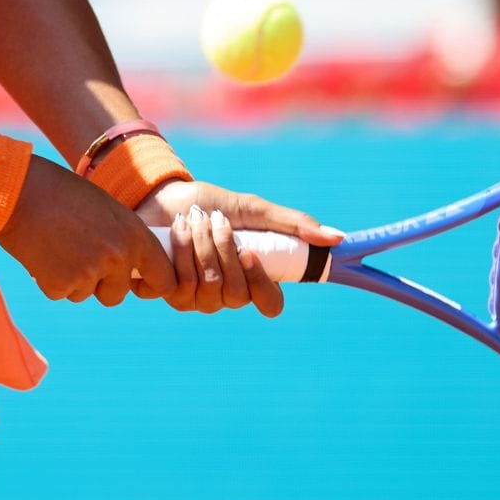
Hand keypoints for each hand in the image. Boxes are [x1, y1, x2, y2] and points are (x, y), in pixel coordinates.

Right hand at [0, 159, 176, 306]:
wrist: (20, 191)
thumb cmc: (62, 194)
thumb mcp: (107, 210)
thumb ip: (124, 238)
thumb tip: (133, 267)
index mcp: (135, 236)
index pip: (163, 279)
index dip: (151, 286)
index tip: (138, 286)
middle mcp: (117, 257)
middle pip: (117, 294)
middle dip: (100, 284)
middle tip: (78, 256)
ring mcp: (89, 273)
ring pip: (85, 294)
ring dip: (72, 280)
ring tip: (58, 245)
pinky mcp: (59, 285)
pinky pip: (60, 292)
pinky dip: (50, 278)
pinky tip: (43, 252)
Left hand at [135, 179, 342, 317]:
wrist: (162, 195)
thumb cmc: (209, 203)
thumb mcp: (253, 208)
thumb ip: (292, 223)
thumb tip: (337, 237)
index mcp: (251, 279)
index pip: (270, 304)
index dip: (262, 284)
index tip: (250, 252)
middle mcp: (225, 295)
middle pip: (237, 294)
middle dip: (223, 250)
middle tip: (215, 219)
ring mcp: (195, 298)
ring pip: (207, 288)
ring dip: (201, 245)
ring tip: (193, 218)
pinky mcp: (166, 292)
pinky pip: (178, 285)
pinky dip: (179, 249)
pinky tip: (175, 230)